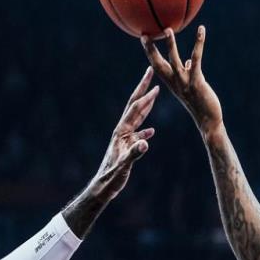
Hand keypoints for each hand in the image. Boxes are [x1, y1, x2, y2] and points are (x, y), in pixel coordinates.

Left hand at [92, 67, 158, 199]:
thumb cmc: (111, 178)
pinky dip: (146, 129)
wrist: (103, 187)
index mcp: (121, 131)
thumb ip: (134, 153)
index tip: (157, 86)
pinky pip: (138, 134)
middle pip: (134, 105)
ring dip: (146, 104)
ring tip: (154, 93)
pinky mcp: (127, 147)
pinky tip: (152, 131)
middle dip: (142, 88)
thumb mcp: (123, 166)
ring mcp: (124, 138)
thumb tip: (146, 142)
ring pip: (137, 117)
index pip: (135, 109)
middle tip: (150, 72)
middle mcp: (122, 131)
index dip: (146, 98)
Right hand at [141, 25, 221, 133]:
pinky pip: (196, 59)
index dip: (149, 52)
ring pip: (174, 60)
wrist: (208, 120)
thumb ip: (188, 72)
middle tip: (145, 34)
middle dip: (150, 49)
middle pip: (158, 63)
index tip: (144, 38)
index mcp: (171, 82)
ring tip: (167, 30)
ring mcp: (184, 82)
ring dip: (170, 45)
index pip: (156, 65)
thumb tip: (189, 62)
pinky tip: (201, 30)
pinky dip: (198, 43)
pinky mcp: (196, 82)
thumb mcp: (191, 86)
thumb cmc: (201, 102)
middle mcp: (174, 82)